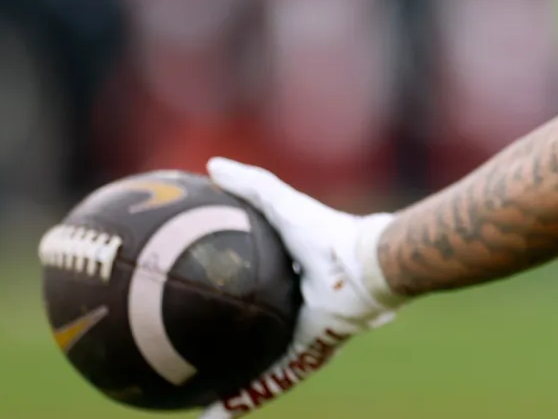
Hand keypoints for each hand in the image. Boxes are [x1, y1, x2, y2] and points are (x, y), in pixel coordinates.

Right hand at [197, 158, 402, 416]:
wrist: (369, 270)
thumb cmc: (330, 236)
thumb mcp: (285, 207)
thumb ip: (253, 185)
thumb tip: (214, 164)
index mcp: (291, 280)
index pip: (252, 288)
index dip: (227, 294)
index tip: (194, 302)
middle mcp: (299, 310)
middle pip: (257, 332)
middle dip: (230, 347)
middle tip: (188, 358)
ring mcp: (306, 336)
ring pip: (263, 368)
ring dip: (235, 388)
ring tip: (195, 402)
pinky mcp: (308, 356)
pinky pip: (270, 382)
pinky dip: (241, 401)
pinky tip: (211, 418)